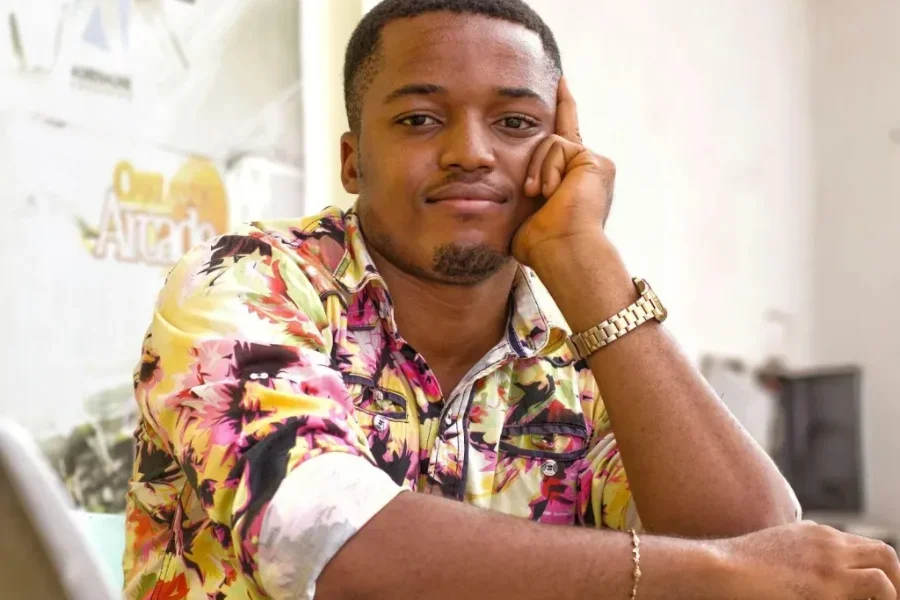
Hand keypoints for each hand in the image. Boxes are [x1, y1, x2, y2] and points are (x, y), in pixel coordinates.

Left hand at [511, 76, 614, 267]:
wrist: (563, 252)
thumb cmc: (541, 246)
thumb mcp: (523, 214)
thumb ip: (520, 194)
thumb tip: (484, 200)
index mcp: (571, 182)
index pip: (563, 139)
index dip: (564, 108)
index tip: (561, 80)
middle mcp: (587, 170)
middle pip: (547, 142)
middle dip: (534, 167)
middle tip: (540, 198)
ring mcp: (592, 164)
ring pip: (547, 143)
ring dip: (537, 172)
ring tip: (543, 198)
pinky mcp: (593, 159)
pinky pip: (556, 146)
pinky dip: (547, 169)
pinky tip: (552, 191)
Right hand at [717, 521, 899, 598]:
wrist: (720, 568)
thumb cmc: (738, 564)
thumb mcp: (775, 546)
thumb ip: (801, 550)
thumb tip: (811, 569)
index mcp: (815, 534)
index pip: (863, 547)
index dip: (876, 570)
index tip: (874, 593)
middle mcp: (828, 544)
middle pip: (884, 555)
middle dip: (895, 580)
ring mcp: (830, 566)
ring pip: (885, 575)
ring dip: (889, 594)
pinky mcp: (827, 590)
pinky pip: (874, 592)